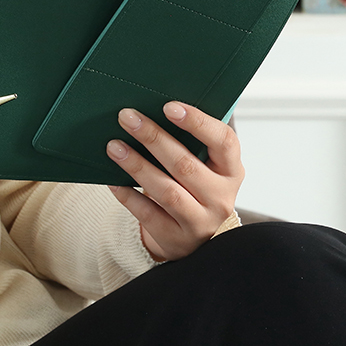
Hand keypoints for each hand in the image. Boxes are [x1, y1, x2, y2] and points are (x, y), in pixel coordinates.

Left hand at [105, 101, 243, 262]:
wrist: (195, 239)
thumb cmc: (196, 189)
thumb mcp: (206, 167)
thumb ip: (191, 144)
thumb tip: (152, 112)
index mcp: (232, 171)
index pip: (223, 142)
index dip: (198, 122)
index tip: (169, 106)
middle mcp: (221, 198)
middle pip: (185, 165)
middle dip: (153, 138)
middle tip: (128, 117)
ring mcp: (200, 222)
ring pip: (166, 191)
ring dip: (137, 166)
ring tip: (114, 146)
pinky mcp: (176, 239)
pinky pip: (148, 215)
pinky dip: (129, 196)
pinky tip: (113, 180)